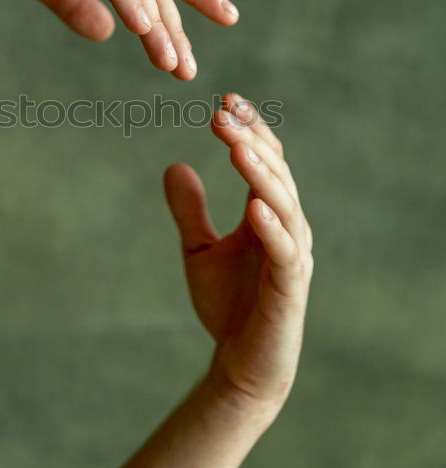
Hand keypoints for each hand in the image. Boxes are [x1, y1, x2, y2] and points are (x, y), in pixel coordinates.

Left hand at [164, 93, 312, 419]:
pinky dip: (272, 227)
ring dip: (262, 176)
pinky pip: (285, 253)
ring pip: (285, 206)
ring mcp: (293, 257)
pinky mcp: (290, 289)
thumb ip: (190, 211)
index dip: (249, 131)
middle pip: (276, 174)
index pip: (265, 162)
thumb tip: (173, 165)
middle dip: (252, 142)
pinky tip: (254, 206)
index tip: (224, 101)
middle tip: (224, 114)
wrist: (241, 365)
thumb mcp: (198, 250)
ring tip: (238, 148)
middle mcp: (288, 229)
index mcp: (268, 215)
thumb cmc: (228, 306)